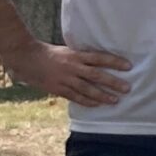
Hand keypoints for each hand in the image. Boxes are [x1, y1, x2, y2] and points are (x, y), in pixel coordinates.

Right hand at [9, 42, 131, 106]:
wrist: (26, 58)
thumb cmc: (50, 53)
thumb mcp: (68, 50)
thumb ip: (82, 57)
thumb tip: (101, 62)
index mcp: (75, 55)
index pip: (99, 58)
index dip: (114, 62)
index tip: (128, 66)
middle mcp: (72, 67)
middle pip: (96, 75)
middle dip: (112, 82)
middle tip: (127, 88)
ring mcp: (65, 79)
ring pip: (87, 89)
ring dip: (102, 96)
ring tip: (115, 100)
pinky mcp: (57, 89)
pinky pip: (75, 97)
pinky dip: (87, 102)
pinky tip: (97, 105)